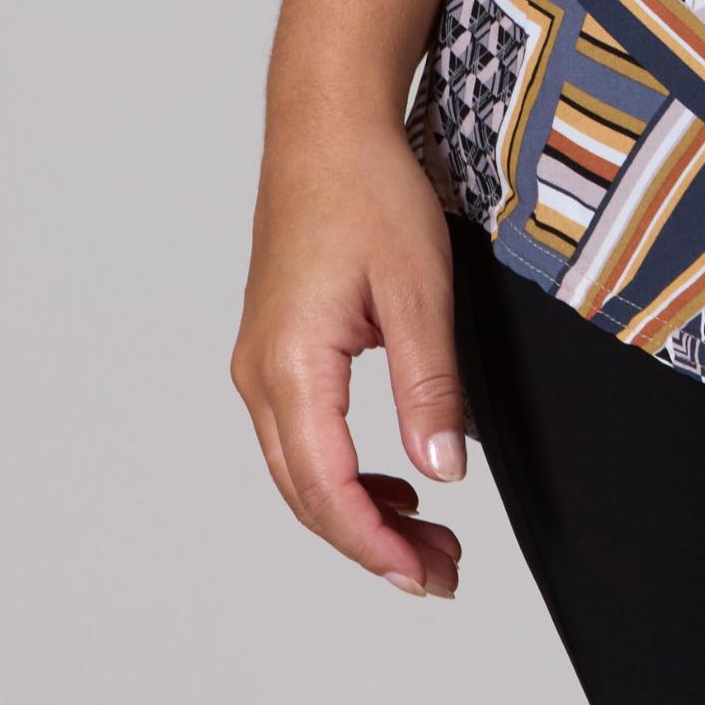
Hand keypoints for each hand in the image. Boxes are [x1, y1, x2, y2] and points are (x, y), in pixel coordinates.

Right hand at [233, 111, 468, 598]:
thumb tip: (445, 475)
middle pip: (309, 496)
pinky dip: (346, 474)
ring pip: (303, 473)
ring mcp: (260, 365)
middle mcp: (259, 376)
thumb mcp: (419, 289)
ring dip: (361, 514)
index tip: (429, 577)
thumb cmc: (370, 192)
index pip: (329, 490)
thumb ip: (429, 388)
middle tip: (444, 574)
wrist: (325, 127)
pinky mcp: (275, 351)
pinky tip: (397, 484)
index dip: (377, 546)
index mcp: (290, 367)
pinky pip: (302, 438)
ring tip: (430, 540)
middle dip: (374, 546)